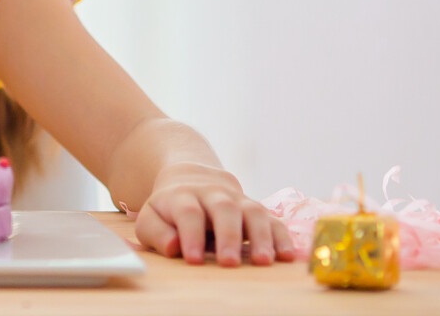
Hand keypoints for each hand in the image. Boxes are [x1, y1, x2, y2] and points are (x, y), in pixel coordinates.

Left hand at [133, 162, 292, 266]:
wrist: (192, 177)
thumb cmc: (169, 208)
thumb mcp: (151, 217)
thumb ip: (156, 232)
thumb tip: (174, 247)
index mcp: (183, 196)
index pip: (188, 212)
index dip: (191, 235)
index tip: (193, 259)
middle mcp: (214, 194)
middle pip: (224, 209)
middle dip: (228, 236)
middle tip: (229, 263)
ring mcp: (238, 199)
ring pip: (253, 211)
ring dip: (261, 236)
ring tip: (263, 262)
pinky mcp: (256, 208)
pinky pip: (274, 219)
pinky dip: (282, 237)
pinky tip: (288, 257)